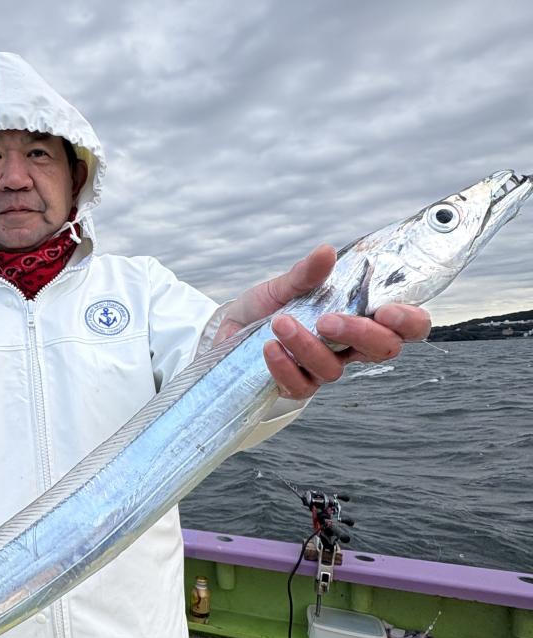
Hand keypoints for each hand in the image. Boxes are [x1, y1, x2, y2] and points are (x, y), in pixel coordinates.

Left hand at [216, 245, 431, 400]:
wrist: (229, 330)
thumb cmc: (267, 306)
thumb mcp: (284, 285)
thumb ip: (307, 273)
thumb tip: (326, 251)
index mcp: (359, 318)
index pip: (406, 327)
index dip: (408, 322)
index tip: (387, 310)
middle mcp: (348, 347)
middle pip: (381, 351)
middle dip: (361, 334)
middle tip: (327, 319)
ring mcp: (323, 369)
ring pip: (333, 369)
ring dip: (307, 346)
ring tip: (280, 322)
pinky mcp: (295, 386)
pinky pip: (300, 385)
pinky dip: (284, 365)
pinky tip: (268, 347)